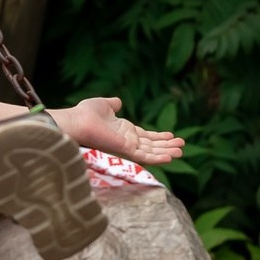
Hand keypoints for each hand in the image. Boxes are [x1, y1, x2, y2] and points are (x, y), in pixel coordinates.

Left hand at [54, 97, 185, 166]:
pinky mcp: (126, 150)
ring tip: (181, 151)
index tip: (171, 136)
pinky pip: (145, 157)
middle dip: (166, 146)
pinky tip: (170, 157)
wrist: (77, 121)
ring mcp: (127, 147)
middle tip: (182, 146)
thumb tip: (118, 101)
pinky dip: (158, 158)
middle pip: (151, 146)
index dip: (158, 137)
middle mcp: (127, 140)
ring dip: (166, 152)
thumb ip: (113, 104)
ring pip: (151, 152)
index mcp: (123, 131)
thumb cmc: (86, 114)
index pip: (144, 136)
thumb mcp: (104, 105)